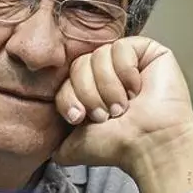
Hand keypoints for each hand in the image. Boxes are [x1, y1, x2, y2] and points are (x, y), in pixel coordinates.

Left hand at [52, 36, 192, 192]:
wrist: (148, 144)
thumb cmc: (117, 145)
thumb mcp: (74, 145)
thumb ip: (55, 139)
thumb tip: (45, 140)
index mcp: (89, 91)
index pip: (65, 79)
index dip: (69, 97)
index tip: (81, 118)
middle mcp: (107, 74)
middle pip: (79, 65)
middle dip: (89, 93)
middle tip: (107, 115)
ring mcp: (127, 61)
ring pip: (98, 56)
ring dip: (108, 87)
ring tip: (124, 106)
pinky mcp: (147, 51)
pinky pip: (120, 48)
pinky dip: (125, 71)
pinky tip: (137, 89)